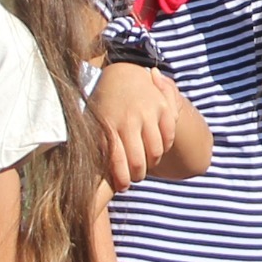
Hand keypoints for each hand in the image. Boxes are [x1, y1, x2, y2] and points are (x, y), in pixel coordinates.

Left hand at [90, 62, 193, 190]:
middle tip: (134, 177)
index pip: (117, 161)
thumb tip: (92, 178)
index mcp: (108, 124)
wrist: (121, 73)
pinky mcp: (162, 107)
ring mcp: (147, 112)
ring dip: (151, 163)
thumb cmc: (104, 105)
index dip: (121, 180)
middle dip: (137, 175)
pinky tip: (155, 149)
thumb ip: (95, 148)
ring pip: (156, 151)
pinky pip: (168, 137)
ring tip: (145, 164)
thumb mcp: (93, 122)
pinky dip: (164, 147)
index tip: (122, 188)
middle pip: (138, 161)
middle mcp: (128, 119)